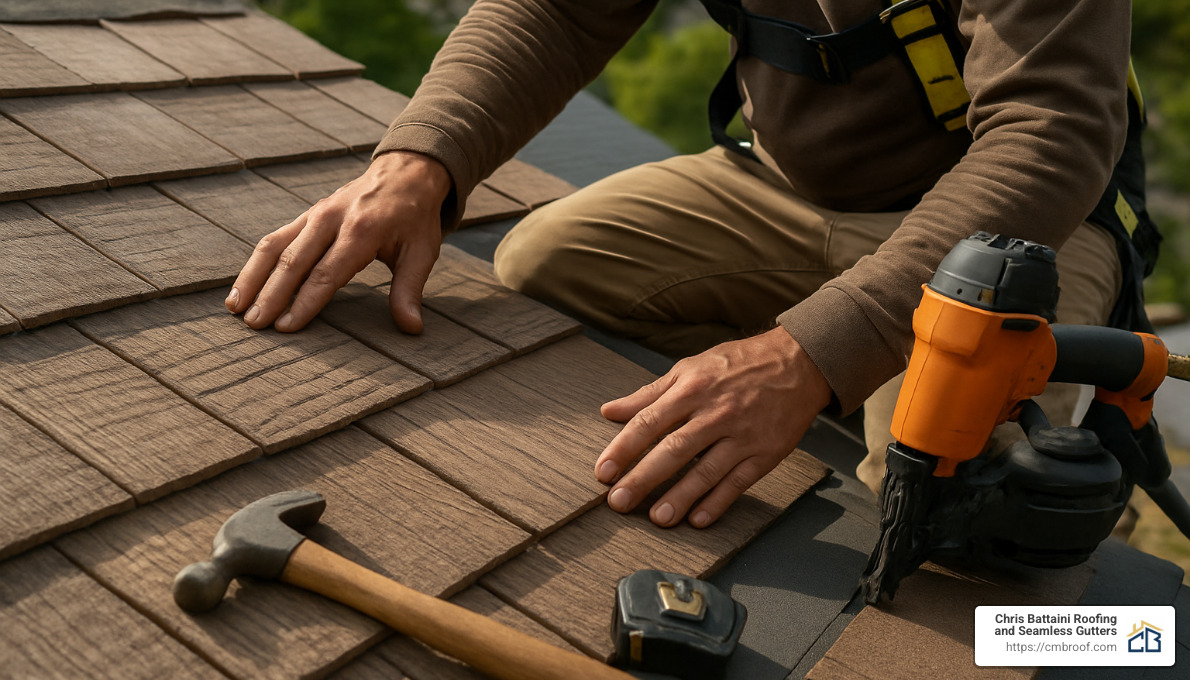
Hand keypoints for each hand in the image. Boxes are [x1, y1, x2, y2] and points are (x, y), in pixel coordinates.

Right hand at [225, 151, 451, 332]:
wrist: (406, 171)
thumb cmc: (415, 217)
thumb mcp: (422, 252)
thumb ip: (409, 290)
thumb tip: (411, 328)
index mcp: (362, 230)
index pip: (326, 272)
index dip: (305, 301)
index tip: (287, 327)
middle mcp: (332, 219)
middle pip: (294, 261)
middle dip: (271, 295)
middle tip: (254, 325)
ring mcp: (315, 214)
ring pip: (274, 246)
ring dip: (253, 277)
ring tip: (235, 308)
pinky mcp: (306, 215)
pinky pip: (275, 238)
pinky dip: (256, 262)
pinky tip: (243, 286)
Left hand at [595, 327, 831, 527]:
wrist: (798, 363)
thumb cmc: (738, 364)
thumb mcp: (689, 368)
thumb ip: (649, 393)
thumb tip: (609, 411)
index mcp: (691, 389)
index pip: (649, 422)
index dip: (623, 449)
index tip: (603, 472)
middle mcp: (715, 413)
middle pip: (674, 450)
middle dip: (644, 478)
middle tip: (619, 502)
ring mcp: (742, 435)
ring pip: (707, 471)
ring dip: (681, 497)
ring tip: (658, 519)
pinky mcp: (765, 453)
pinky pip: (738, 482)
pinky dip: (718, 502)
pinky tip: (698, 519)